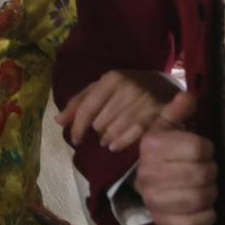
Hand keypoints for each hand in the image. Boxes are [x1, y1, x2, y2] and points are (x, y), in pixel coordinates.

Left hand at [58, 70, 182, 152]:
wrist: (166, 86)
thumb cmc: (128, 88)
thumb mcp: (103, 88)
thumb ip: (80, 102)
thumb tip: (58, 121)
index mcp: (111, 78)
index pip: (87, 107)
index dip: (77, 126)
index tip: (74, 139)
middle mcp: (128, 87)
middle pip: (101, 122)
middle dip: (97, 131)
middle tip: (101, 134)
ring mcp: (145, 100)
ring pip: (115, 130)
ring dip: (108, 139)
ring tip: (108, 141)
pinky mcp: (159, 114)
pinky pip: (134, 135)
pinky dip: (122, 143)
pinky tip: (117, 146)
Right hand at [136, 93, 217, 224]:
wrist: (144, 181)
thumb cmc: (163, 152)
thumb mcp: (167, 127)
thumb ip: (177, 111)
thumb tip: (187, 97)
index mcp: (151, 146)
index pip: (199, 148)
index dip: (206, 150)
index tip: (199, 152)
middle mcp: (148, 172)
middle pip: (201, 175)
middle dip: (210, 173)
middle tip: (205, 172)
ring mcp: (152, 199)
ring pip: (199, 198)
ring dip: (210, 194)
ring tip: (204, 189)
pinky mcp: (161, 221)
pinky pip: (192, 224)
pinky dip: (205, 218)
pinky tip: (205, 209)